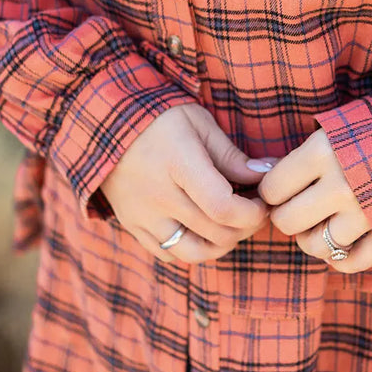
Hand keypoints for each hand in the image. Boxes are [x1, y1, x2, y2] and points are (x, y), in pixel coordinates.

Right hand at [100, 105, 270, 263]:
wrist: (104, 122)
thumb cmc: (160, 117)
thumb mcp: (200, 123)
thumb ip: (232, 155)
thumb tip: (267, 175)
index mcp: (178, 163)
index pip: (223, 207)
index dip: (252, 213)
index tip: (262, 201)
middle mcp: (158, 196)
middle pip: (215, 232)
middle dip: (246, 226)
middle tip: (255, 210)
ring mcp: (142, 215)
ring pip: (193, 252)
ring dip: (222, 244)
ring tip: (232, 224)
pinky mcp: (132, 225)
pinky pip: (168, 254)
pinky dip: (193, 249)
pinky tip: (203, 229)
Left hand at [258, 129, 371, 271]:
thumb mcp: (336, 127)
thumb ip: (302, 155)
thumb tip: (261, 178)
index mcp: (323, 153)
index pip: (271, 189)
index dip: (272, 191)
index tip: (282, 187)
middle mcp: (341, 186)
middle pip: (286, 223)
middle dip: (287, 217)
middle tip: (298, 207)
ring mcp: (366, 215)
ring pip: (315, 247)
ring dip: (312, 238)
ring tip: (321, 223)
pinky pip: (350, 263)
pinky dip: (340, 258)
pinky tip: (341, 243)